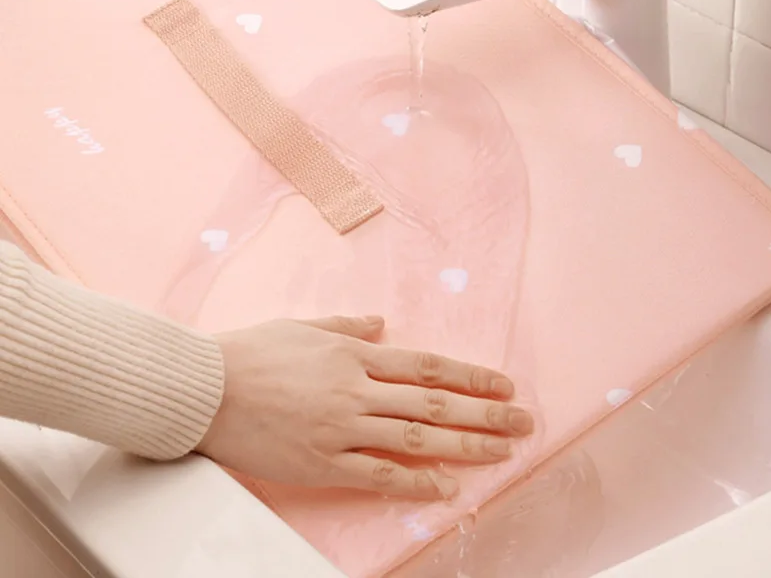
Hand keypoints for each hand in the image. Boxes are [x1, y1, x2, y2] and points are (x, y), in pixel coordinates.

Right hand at [196, 315, 533, 499]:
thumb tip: (382, 323)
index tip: (503, 385)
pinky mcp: (322, 463)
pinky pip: (377, 475)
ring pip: (415, 440)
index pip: (428, 366)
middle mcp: (356, 390)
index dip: (471, 377)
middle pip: (433, 404)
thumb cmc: (252, 351)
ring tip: (502, 453)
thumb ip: (347, 326)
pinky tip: (445, 489)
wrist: (205, 388)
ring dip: (464, 448)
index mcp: (354, 355)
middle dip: (484, 414)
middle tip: (523, 423)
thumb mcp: (303, 326)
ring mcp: (342, 428)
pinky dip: (414, 483)